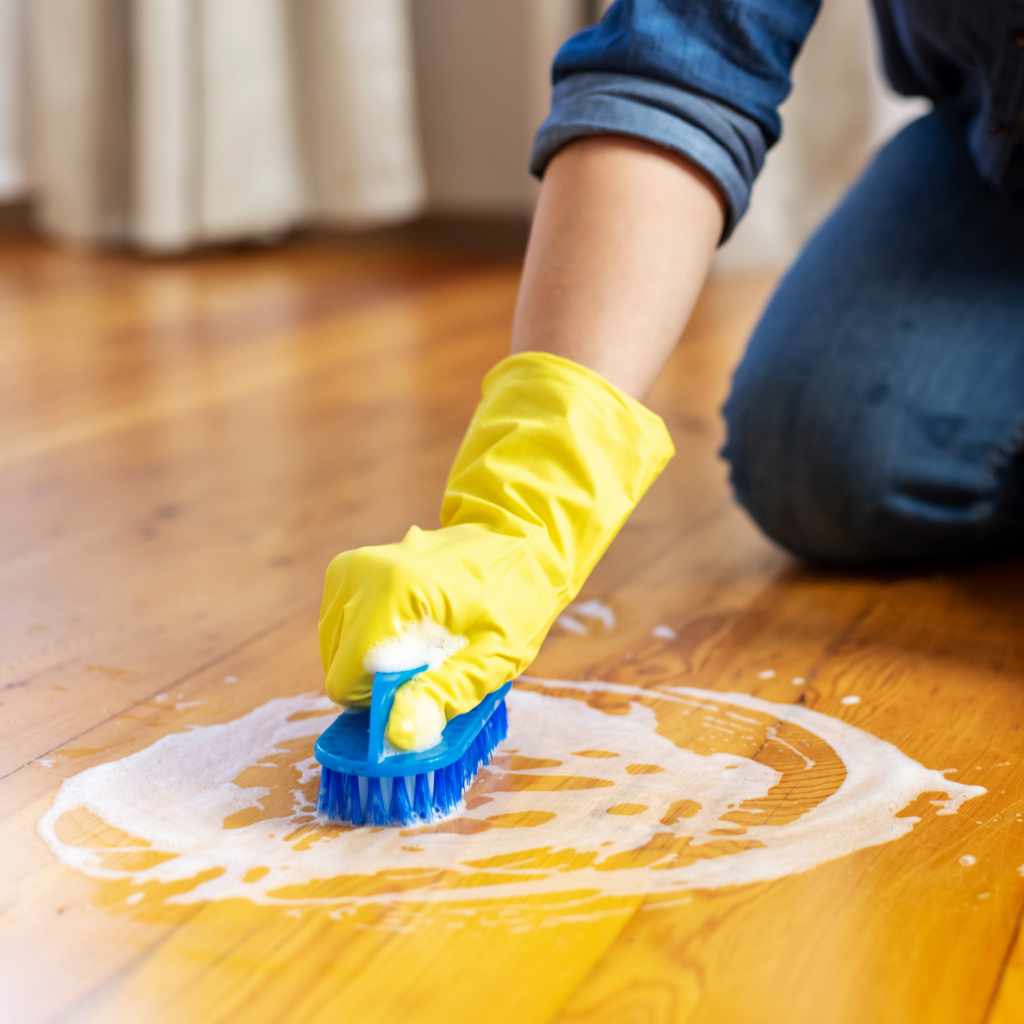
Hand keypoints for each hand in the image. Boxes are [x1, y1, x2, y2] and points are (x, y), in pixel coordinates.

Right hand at [319, 352, 673, 749]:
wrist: (518, 539)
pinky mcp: (347, 571)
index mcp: (393, 591)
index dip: (382, 703)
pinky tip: (411, 630)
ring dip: (377, 663)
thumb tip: (396, 735)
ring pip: (337, 652)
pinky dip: (370, 643)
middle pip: (339, 668)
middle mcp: (360, 574)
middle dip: (381, 682)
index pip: (346, 678)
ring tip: (427, 642)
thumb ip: (441, 694)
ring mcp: (349, 569)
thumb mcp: (492, 656)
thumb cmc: (514, 598)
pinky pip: (341, 631)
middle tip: (435, 662)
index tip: (426, 693)